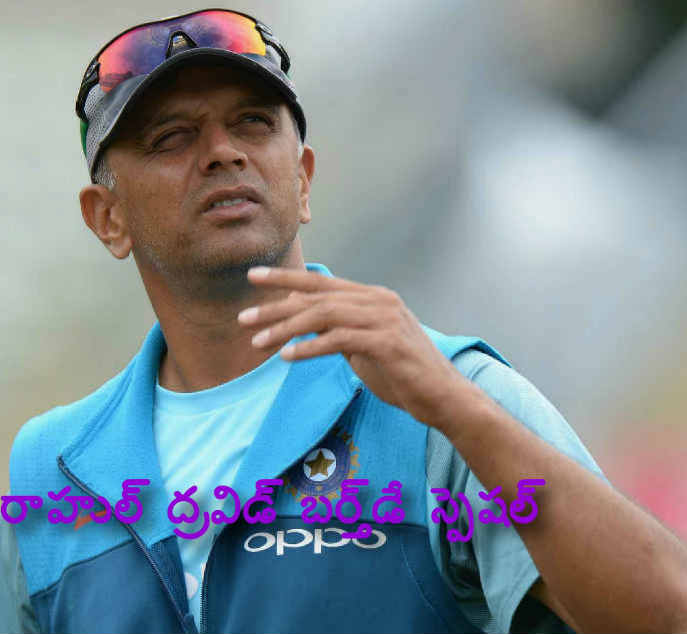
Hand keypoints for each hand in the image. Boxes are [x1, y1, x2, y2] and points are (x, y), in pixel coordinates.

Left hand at [239, 266, 472, 423]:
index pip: (321, 282)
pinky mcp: (387, 342)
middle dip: (275, 306)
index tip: (253, 276)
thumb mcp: (362, 346)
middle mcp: (378, 300)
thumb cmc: (401, 373)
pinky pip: (339, 340)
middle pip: (316, 296)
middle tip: (244, 318)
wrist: (442, 396)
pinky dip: (310, 347)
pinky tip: (287, 357)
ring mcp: (385, 318)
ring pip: (324, 315)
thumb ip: (336, 328)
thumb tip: (301, 315)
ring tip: (258, 343)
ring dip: (286, 329)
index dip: (285, 278)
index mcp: (371, 296)